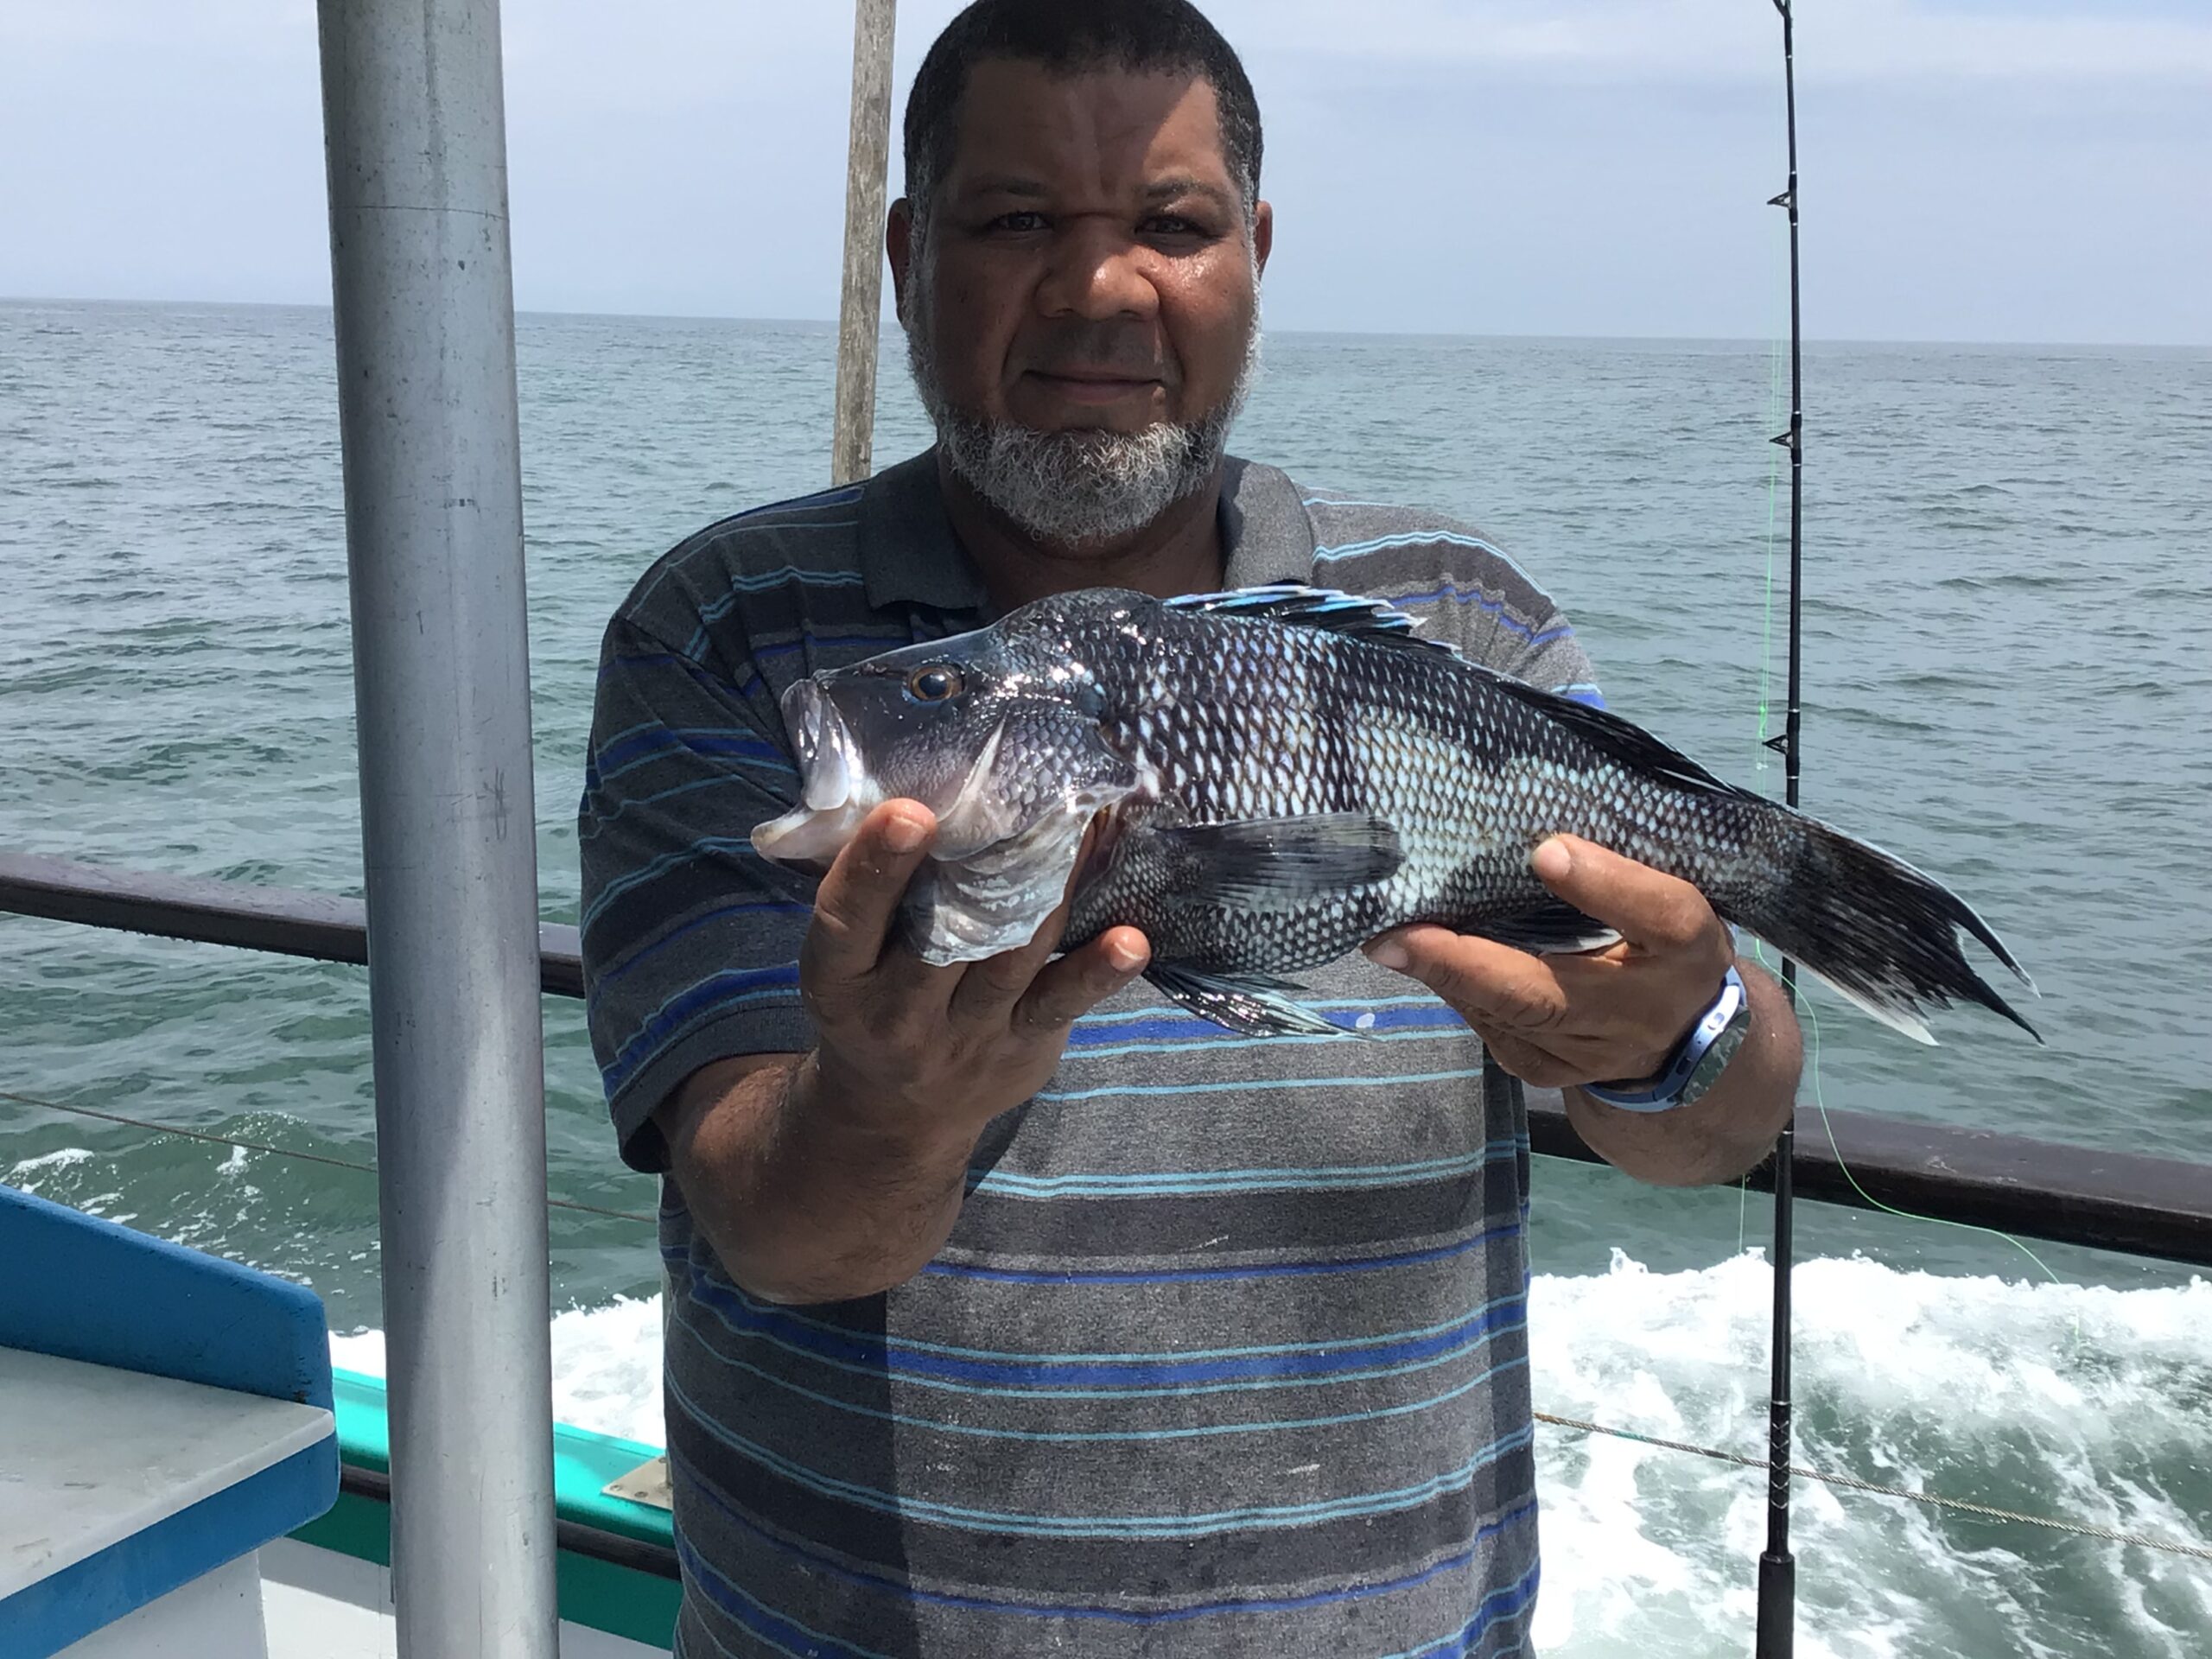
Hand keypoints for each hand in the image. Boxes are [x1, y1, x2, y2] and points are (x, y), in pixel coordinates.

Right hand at [800, 799, 1149, 1135]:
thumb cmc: (871, 999)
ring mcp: (964, 1034)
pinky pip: (1060, 1004)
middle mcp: (897, 1011)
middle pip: (942, 934)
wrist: (895, 1114)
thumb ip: (872, 893)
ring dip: (1051, 891)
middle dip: (984, 866)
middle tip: (1029, 797)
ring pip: (1009, 955)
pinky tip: (1131, 941)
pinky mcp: (1021, 1045)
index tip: (912, 811)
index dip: (877, 865)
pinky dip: (1097, 972)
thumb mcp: (845, 958)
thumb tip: (908, 785)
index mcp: (838, 978)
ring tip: (1086, 827)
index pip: (848, 918)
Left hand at [1363, 834, 1733, 1090]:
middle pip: (1542, 993)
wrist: (1682, 1044)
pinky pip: (1486, 1022)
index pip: (1657, 914)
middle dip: (1460, 963)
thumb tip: (1544, 850)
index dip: (1603, 885)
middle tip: (1391, 936)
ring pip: (1499, 1012)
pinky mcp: (1540, 1071)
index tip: (1546, 851)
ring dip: (1441, 972)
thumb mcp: (1668, 900)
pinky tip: (1423, 955)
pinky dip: (1452, 986)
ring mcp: (1580, 1055)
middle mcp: (1632, 1014)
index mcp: (1681, 947)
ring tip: (1390, 934)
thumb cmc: (1665, 949)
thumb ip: (1616, 876)